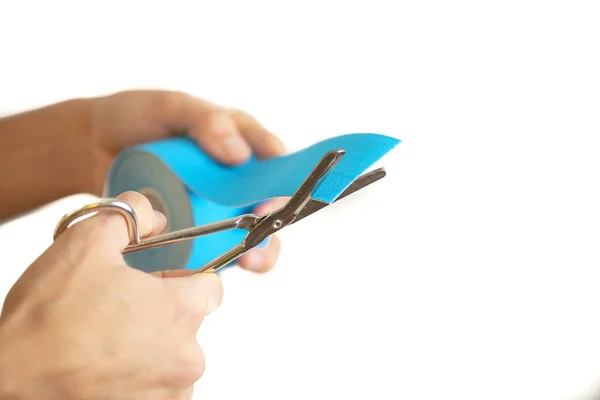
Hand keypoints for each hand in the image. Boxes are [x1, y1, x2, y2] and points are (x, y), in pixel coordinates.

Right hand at [0, 191, 221, 399]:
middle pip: (190, 321)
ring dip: (150, 344)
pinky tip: (105, 364)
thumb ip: (132, 215)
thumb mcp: (87, 241)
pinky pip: (158, 384)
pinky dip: (138, 373)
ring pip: (173, 353)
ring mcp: (169, 391)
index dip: (184, 278)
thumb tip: (154, 217)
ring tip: (106, 339)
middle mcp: (186, 358)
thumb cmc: (47, 318)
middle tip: (119, 309)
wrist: (9, 381)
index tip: (157, 283)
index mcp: (181, 312)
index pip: (212, 285)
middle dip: (162, 310)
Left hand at [89, 90, 285, 272]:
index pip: (272, 159)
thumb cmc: (137, 117)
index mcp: (238, 137)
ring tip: (247, 260)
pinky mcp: (196, 225)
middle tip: (261, 236)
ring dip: (258, 248)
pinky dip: (225, 259)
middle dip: (273, 223)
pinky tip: (218, 270)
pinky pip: (220, 243)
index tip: (270, 200)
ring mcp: (216, 202)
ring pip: (253, 228)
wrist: (91, 146)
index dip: (280, 180)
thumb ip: (206, 122)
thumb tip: (240, 156)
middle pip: (269, 201)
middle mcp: (234, 173)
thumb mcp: (172, 107)